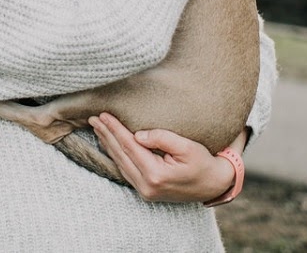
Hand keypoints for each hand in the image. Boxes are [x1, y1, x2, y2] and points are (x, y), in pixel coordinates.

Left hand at [89, 112, 244, 202]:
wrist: (214, 185)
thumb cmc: (203, 163)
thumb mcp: (187, 147)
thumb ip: (162, 138)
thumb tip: (138, 135)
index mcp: (155, 175)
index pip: (129, 146)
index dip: (115, 129)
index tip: (103, 115)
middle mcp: (146, 186)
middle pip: (120, 155)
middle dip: (106, 135)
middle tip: (93, 118)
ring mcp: (145, 191)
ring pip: (120, 163)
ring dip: (108, 145)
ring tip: (98, 128)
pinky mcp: (146, 191)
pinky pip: (126, 170)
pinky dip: (116, 155)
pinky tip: (110, 145)